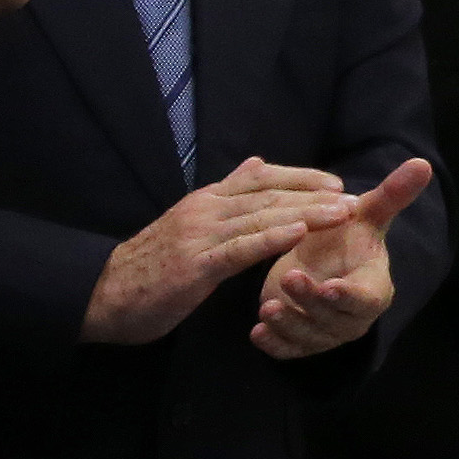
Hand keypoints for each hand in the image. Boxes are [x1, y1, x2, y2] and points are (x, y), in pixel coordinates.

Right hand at [85, 159, 362, 346]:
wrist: (104, 294)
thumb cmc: (152, 265)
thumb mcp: (190, 222)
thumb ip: (225, 195)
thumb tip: (255, 164)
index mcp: (206, 199)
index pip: (261, 179)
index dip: (301, 178)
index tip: (336, 183)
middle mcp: (205, 209)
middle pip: (268, 195)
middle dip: (314, 195)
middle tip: (354, 198)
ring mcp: (199, 235)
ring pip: (261, 218)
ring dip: (305, 214)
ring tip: (341, 213)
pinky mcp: (195, 265)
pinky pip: (240, 248)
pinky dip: (271, 238)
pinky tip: (298, 233)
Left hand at [251, 158, 430, 361]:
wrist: (324, 260)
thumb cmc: (348, 237)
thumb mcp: (366, 215)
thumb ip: (393, 195)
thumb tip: (424, 162)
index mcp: (373, 287)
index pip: (366, 299)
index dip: (348, 295)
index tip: (328, 285)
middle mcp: (354, 316)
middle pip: (334, 318)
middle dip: (310, 301)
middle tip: (288, 277)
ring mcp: (328, 333)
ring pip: (309, 336)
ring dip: (288, 324)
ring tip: (266, 305)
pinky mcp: (302, 342)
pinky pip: (290, 350)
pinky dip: (274, 344)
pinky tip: (257, 332)